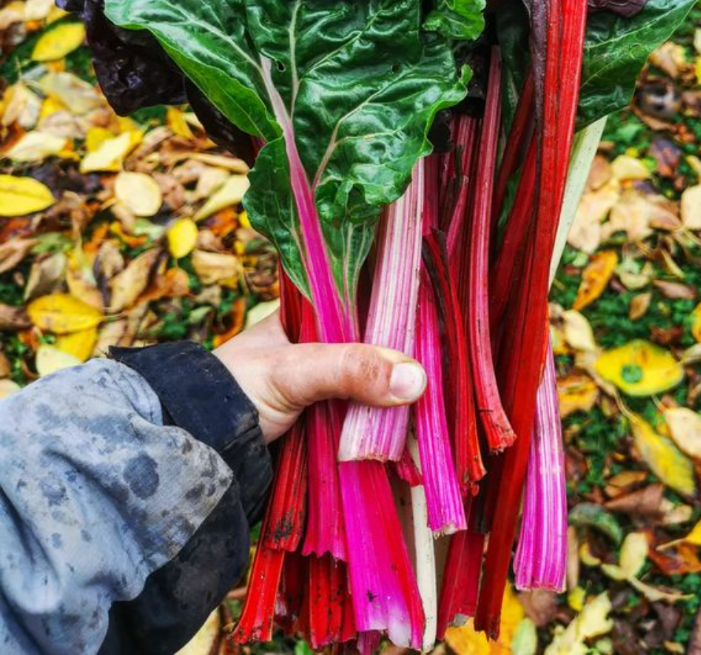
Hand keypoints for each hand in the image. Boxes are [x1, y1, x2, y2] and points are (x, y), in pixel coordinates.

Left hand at [213, 311, 426, 442]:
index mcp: (315, 313)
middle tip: (448, 377)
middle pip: (386, 348)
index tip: (442, 323)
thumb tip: (417, 378)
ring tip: (440, 418)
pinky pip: (375, 427)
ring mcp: (334, 389)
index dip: (406, 309)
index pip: (371, 298)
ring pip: (385, 390)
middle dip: (414, 364)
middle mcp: (328, 346)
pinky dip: (394, 437)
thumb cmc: (232, 394)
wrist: (196, 458)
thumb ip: (349, 368)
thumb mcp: (291, 371)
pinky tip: (419, 445)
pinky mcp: (336, 429)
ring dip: (409, 406)